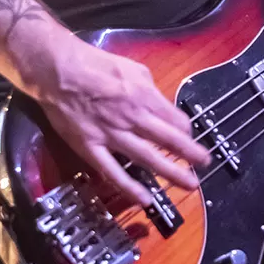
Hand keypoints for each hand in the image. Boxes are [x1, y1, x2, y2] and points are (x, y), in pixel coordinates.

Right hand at [24, 29, 210, 206]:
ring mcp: (111, 135)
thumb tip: (161, 104)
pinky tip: (145, 199)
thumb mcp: (132, 68)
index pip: (175, 119)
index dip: (186, 130)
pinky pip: (113, 171)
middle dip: (190, 154)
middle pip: (168, 140)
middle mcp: (132, 117)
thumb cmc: (94, 64)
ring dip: (171, 172)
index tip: (190, 137)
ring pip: (147, 158)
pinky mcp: (91, 148)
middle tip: (205, 164)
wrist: (58, 70)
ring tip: (189, 184)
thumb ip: (149, 89)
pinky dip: (129, 187)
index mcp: (143, 96)